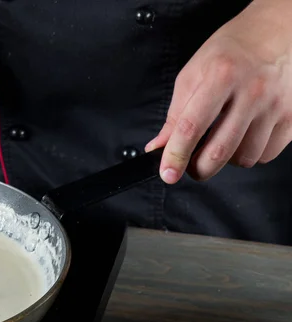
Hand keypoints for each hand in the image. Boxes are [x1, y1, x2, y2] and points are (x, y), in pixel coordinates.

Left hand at [145, 0, 291, 183]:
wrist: (277, 33)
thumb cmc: (231, 52)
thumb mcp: (194, 74)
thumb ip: (176, 114)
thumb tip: (158, 147)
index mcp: (221, 77)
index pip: (191, 127)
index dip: (176, 156)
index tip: (168, 173)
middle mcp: (252, 92)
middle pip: (219, 151)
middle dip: (198, 168)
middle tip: (191, 165)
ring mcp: (275, 106)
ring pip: (244, 158)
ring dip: (226, 159)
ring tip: (222, 137)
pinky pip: (266, 155)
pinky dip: (250, 153)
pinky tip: (245, 134)